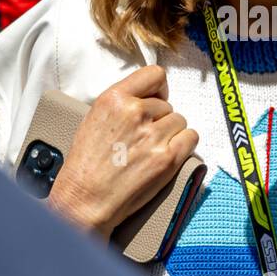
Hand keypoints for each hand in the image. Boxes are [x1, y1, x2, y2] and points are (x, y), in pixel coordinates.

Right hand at [47, 66, 198, 239]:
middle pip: (167, 104)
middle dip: (159, 119)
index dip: (159, 89)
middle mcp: (135, 113)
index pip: (154, 75)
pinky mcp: (167, 158)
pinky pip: (191, 138)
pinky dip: (184, 146)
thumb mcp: (93, 119)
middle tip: (144, 138)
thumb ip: (120, 104)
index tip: (157, 99)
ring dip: (171, 134)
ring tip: (151, 150)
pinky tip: (167, 155)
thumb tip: (146, 98)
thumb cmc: (85, 166)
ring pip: (180, 121)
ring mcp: (153, 135)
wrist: (85, 199)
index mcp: (114, 99)